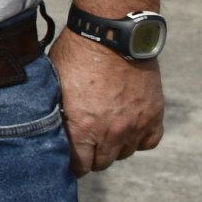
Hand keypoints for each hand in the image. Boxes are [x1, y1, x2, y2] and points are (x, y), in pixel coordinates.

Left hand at [49, 30, 164, 175]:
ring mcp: (135, 125)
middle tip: (86, 143)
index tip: (70, 158)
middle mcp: (111, 133)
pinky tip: (129, 127)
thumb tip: (47, 127)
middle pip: (101, 163)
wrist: (111, 35)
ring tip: (105, 132)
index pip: (79, 166)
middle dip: (92, 156)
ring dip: (115, 146)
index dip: (72, 164)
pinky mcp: (154, 114)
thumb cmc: (76, 54)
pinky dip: (140, 138)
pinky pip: (149, 142)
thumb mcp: (55, 85)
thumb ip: (57, 112)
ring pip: (124, 153)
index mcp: (82, 129)